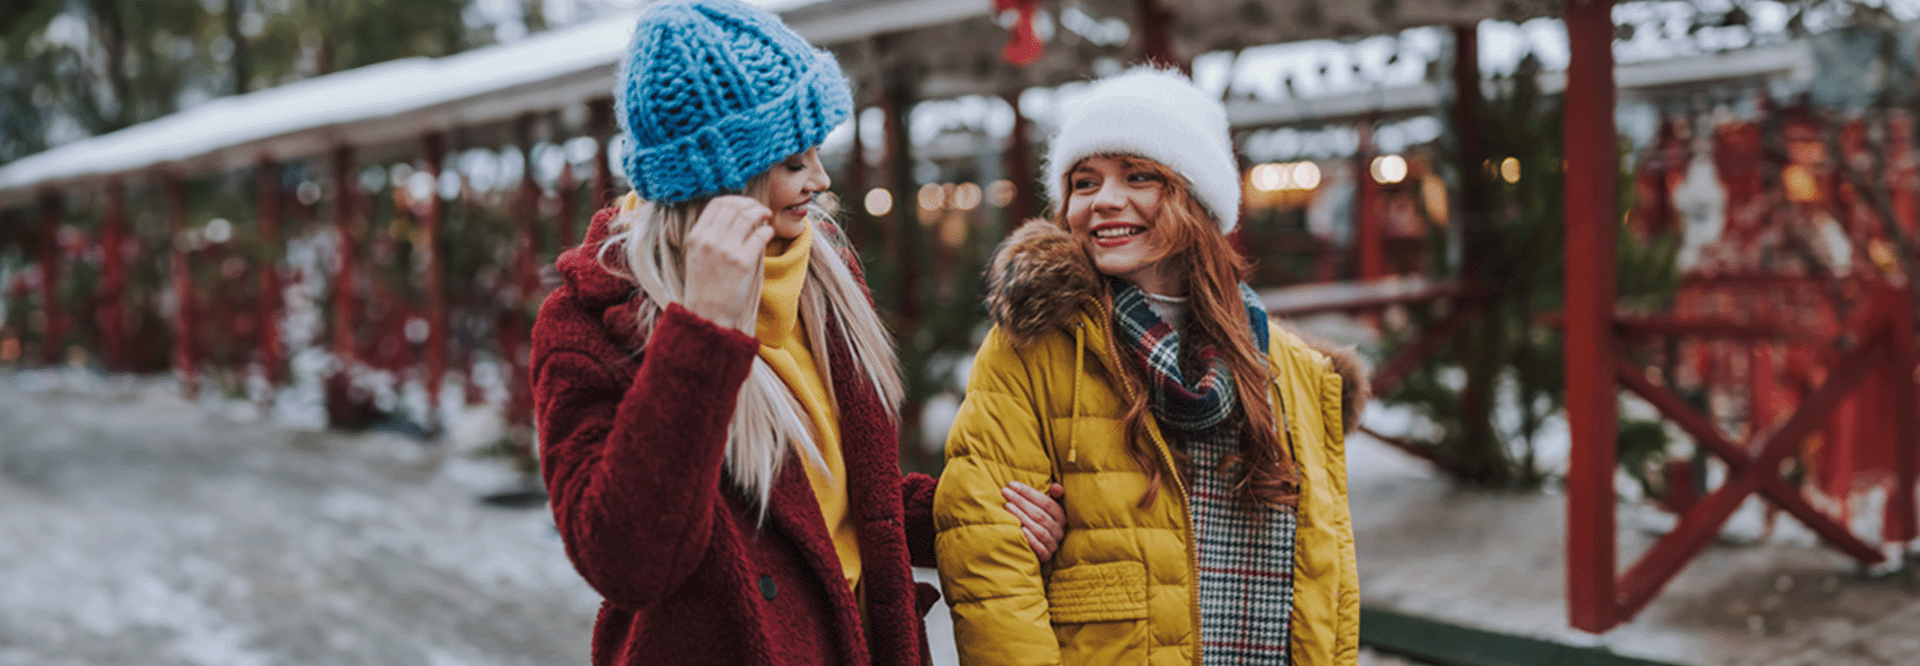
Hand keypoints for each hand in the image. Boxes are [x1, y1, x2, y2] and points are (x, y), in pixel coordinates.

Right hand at [681, 195, 773, 332]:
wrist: (707, 314)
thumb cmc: (704, 286)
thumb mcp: (696, 255)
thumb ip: (709, 235)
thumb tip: (733, 215)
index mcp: (696, 236)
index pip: (717, 203)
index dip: (735, 199)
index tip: (745, 204)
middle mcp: (710, 240)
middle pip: (734, 206)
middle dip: (750, 203)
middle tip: (760, 209)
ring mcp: (727, 250)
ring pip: (748, 216)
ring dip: (761, 212)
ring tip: (767, 217)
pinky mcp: (743, 262)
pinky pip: (760, 235)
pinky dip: (767, 230)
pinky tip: (769, 233)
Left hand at [1002, 481, 1065, 562]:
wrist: (1038, 550)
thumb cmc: (1039, 522)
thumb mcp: (1047, 508)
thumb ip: (1053, 496)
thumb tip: (1056, 487)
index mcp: (1062, 516)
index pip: (1047, 502)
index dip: (1029, 492)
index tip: (1012, 484)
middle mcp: (1059, 530)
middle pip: (1040, 514)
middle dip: (1020, 501)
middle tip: (1005, 492)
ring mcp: (1053, 544)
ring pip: (1038, 529)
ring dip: (1022, 516)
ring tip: (1007, 506)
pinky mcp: (1046, 556)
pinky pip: (1039, 547)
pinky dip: (1030, 538)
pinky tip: (1019, 530)